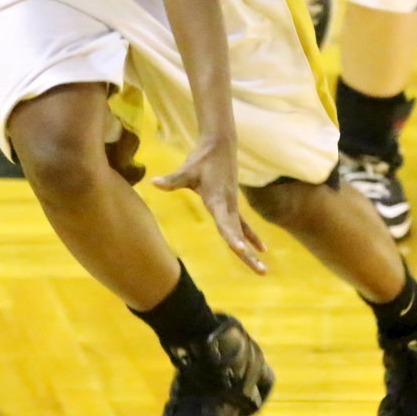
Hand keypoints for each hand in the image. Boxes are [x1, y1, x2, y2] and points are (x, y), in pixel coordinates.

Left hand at [153, 137, 266, 273]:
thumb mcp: (186, 170)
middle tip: (261, 271)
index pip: (226, 223)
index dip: (233, 237)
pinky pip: (244, 225)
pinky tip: (261, 249)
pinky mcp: (232, 204)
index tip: (241, 250)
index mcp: (218, 200)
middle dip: (248, 254)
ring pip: (242, 233)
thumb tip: (153, 182)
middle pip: (238, 234)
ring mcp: (232, 205)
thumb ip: (172, 180)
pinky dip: (251, 237)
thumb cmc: (202, 158)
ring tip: (263, 270)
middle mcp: (228, 205)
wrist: (220, 144)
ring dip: (251, 251)